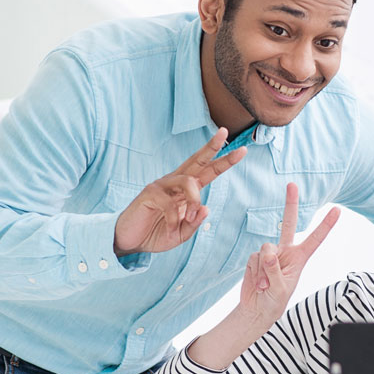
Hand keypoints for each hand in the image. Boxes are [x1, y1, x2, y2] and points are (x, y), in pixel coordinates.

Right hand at [114, 127, 246, 255]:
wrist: (130, 242)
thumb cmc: (156, 234)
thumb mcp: (182, 233)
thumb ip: (194, 222)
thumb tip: (206, 208)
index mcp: (186, 190)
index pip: (208, 171)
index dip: (224, 160)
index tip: (243, 150)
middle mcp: (175, 182)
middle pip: (197, 160)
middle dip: (212, 146)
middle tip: (224, 132)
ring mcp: (161, 185)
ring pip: (188, 182)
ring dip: (194, 201)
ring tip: (189, 217)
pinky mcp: (149, 193)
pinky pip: (170, 203)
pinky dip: (174, 219)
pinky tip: (170, 227)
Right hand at [239, 182, 339, 325]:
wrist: (257, 309)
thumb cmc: (274, 302)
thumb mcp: (279, 290)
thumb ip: (274, 272)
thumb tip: (268, 253)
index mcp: (300, 258)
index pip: (315, 238)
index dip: (326, 224)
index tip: (337, 210)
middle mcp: (286, 252)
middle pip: (288, 223)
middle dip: (290, 203)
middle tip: (292, 184)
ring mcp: (270, 254)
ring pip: (265, 250)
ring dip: (263, 270)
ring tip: (265, 286)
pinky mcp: (256, 258)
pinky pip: (254, 258)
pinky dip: (255, 272)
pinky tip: (257, 283)